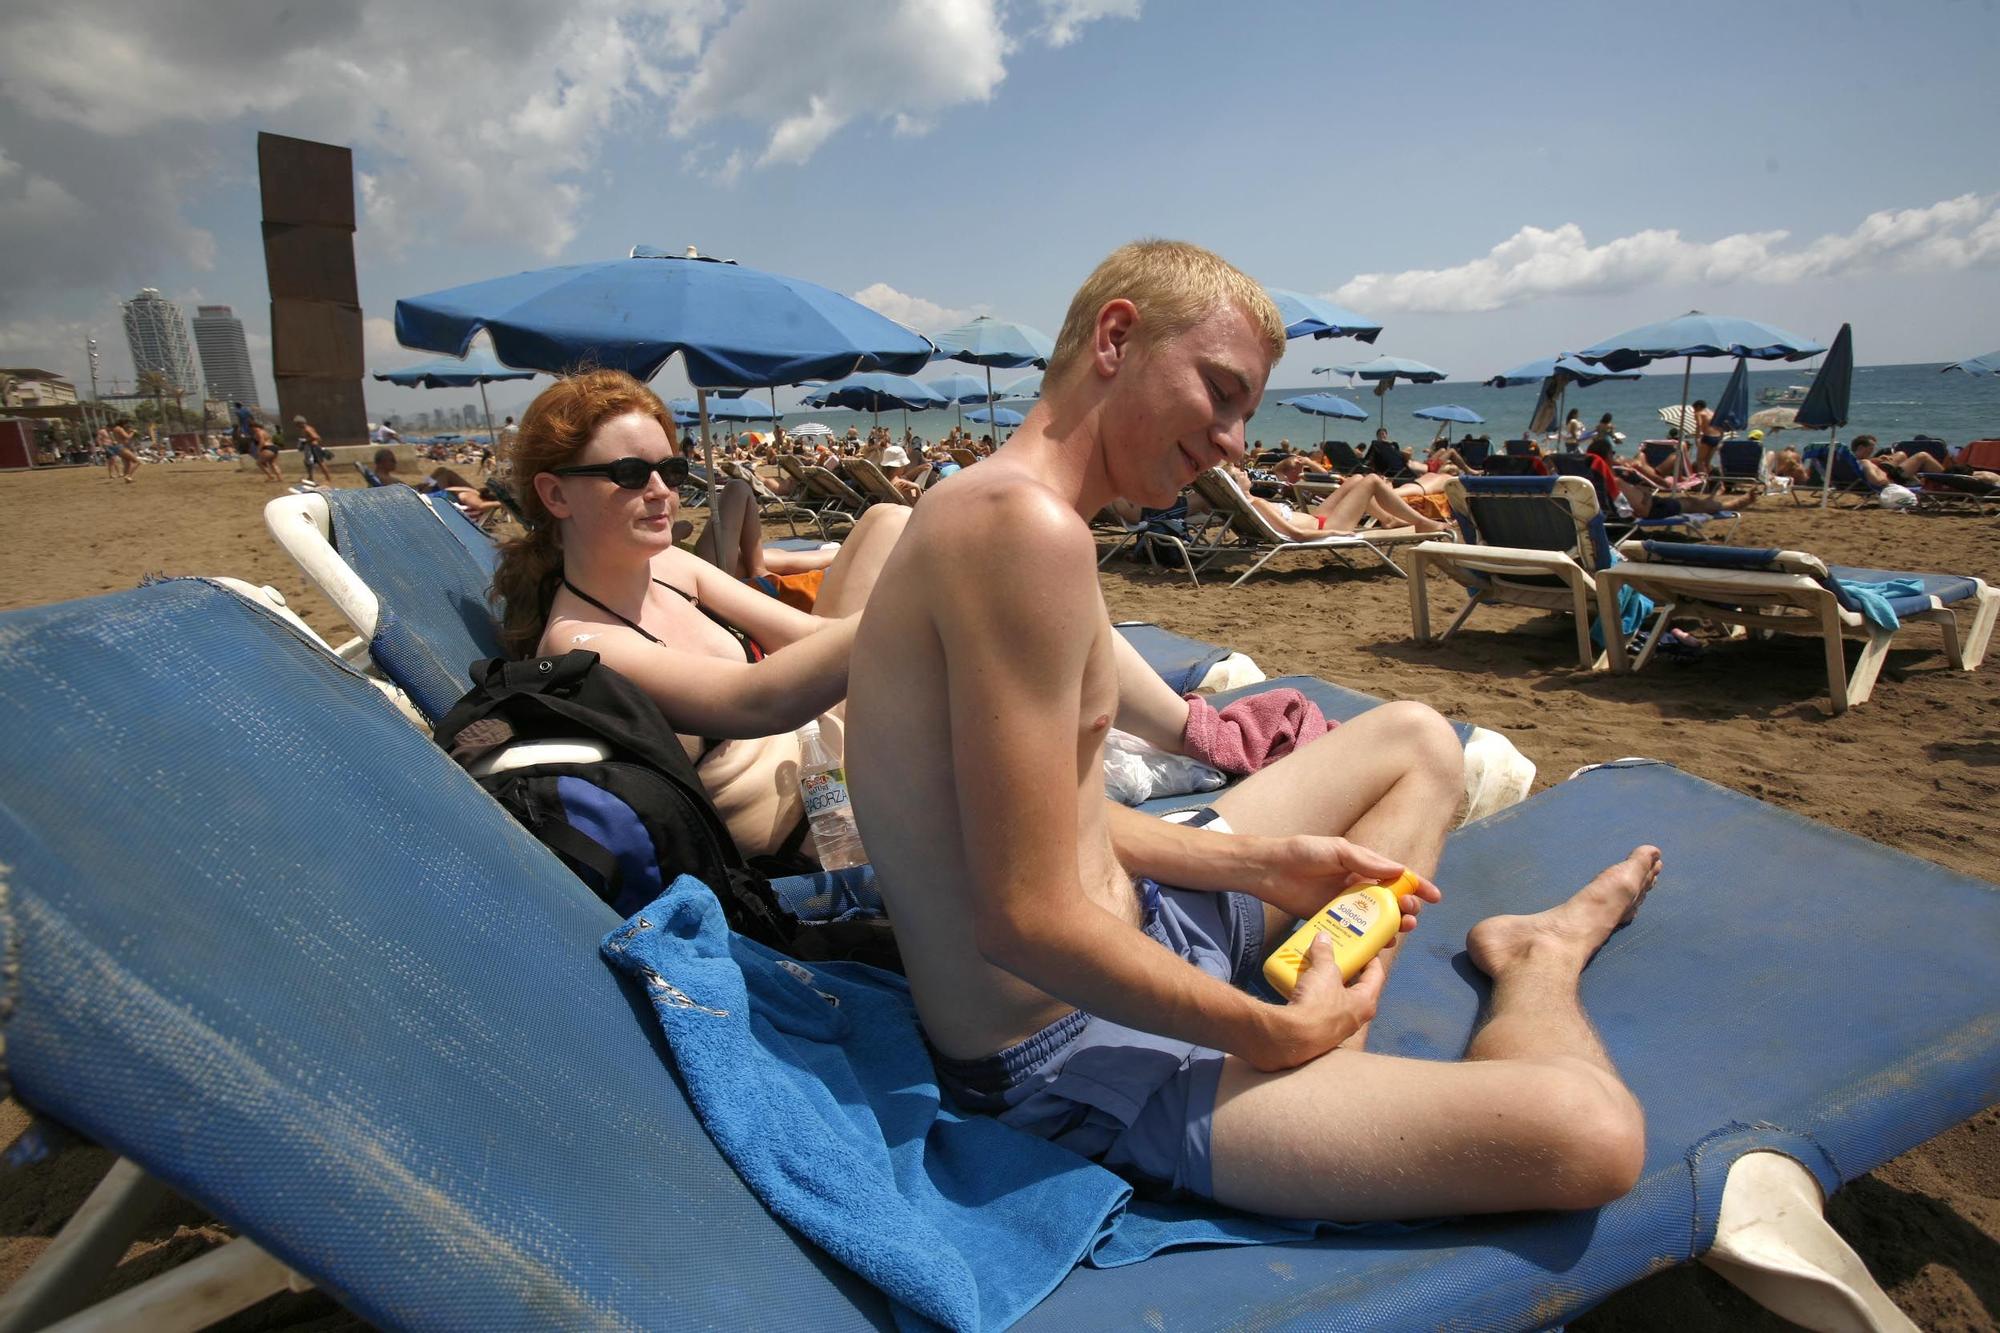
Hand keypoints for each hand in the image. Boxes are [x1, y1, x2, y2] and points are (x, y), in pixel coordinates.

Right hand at [1251, 936, 1384, 1070]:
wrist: (1293, 1037)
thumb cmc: (1318, 1004)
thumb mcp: (1323, 971)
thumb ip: (1325, 953)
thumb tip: (1323, 937)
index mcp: (1366, 1002)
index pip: (1376, 975)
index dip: (1371, 957)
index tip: (1364, 946)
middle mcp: (1356, 1017)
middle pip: (1355, 986)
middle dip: (1345, 969)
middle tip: (1337, 954)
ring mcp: (1338, 1027)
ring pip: (1336, 998)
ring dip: (1328, 982)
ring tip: (1317, 967)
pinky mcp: (1319, 1032)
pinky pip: (1320, 1008)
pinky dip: (1314, 995)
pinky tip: (1304, 986)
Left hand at [1252, 834, 1441, 933]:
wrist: (1270, 869)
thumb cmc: (1303, 853)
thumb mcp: (1338, 851)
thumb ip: (1366, 861)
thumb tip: (1398, 870)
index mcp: (1363, 867)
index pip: (1396, 877)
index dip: (1417, 886)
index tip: (1435, 897)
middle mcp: (1357, 887)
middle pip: (1390, 902)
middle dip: (1406, 909)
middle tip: (1410, 916)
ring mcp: (1344, 906)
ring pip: (1375, 920)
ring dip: (1392, 927)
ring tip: (1399, 931)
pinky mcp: (1330, 920)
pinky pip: (1354, 932)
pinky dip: (1369, 939)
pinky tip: (1378, 945)